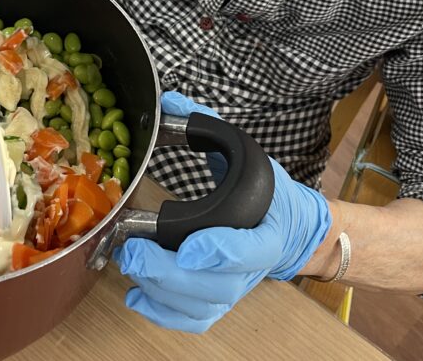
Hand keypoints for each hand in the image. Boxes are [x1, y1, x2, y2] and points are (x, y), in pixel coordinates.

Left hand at [115, 92, 331, 332]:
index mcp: (267, 230)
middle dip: (170, 273)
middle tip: (134, 254)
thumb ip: (208, 128)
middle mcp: (253, 267)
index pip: (252, 249)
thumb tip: (169, 102)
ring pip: (201, 306)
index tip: (192, 247)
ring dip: (161, 292)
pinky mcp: (220, 300)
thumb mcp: (243, 152)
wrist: (292, 228)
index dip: (223, 252)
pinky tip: (136, 296)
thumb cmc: (266, 191)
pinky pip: (194, 320)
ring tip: (130, 266)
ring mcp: (236, 288)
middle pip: (216, 286)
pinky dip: (164, 315)